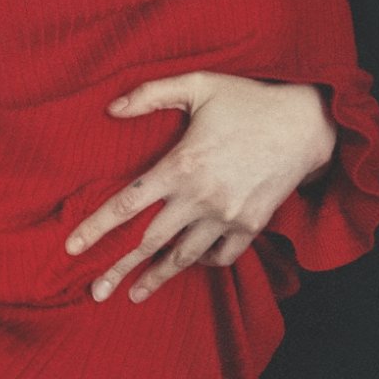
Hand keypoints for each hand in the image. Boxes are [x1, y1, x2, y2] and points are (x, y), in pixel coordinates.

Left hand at [65, 72, 335, 302]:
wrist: (306, 124)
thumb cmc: (249, 100)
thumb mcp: (199, 83)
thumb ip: (151, 94)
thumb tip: (111, 108)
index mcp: (181, 165)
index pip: (127, 204)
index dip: (96, 227)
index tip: (72, 248)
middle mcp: (201, 197)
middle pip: (148, 241)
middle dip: (118, 268)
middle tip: (94, 291)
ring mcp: (227, 215)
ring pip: (183, 257)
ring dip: (156, 277)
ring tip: (134, 295)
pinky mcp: (250, 225)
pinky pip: (220, 256)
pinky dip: (201, 262)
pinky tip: (187, 264)